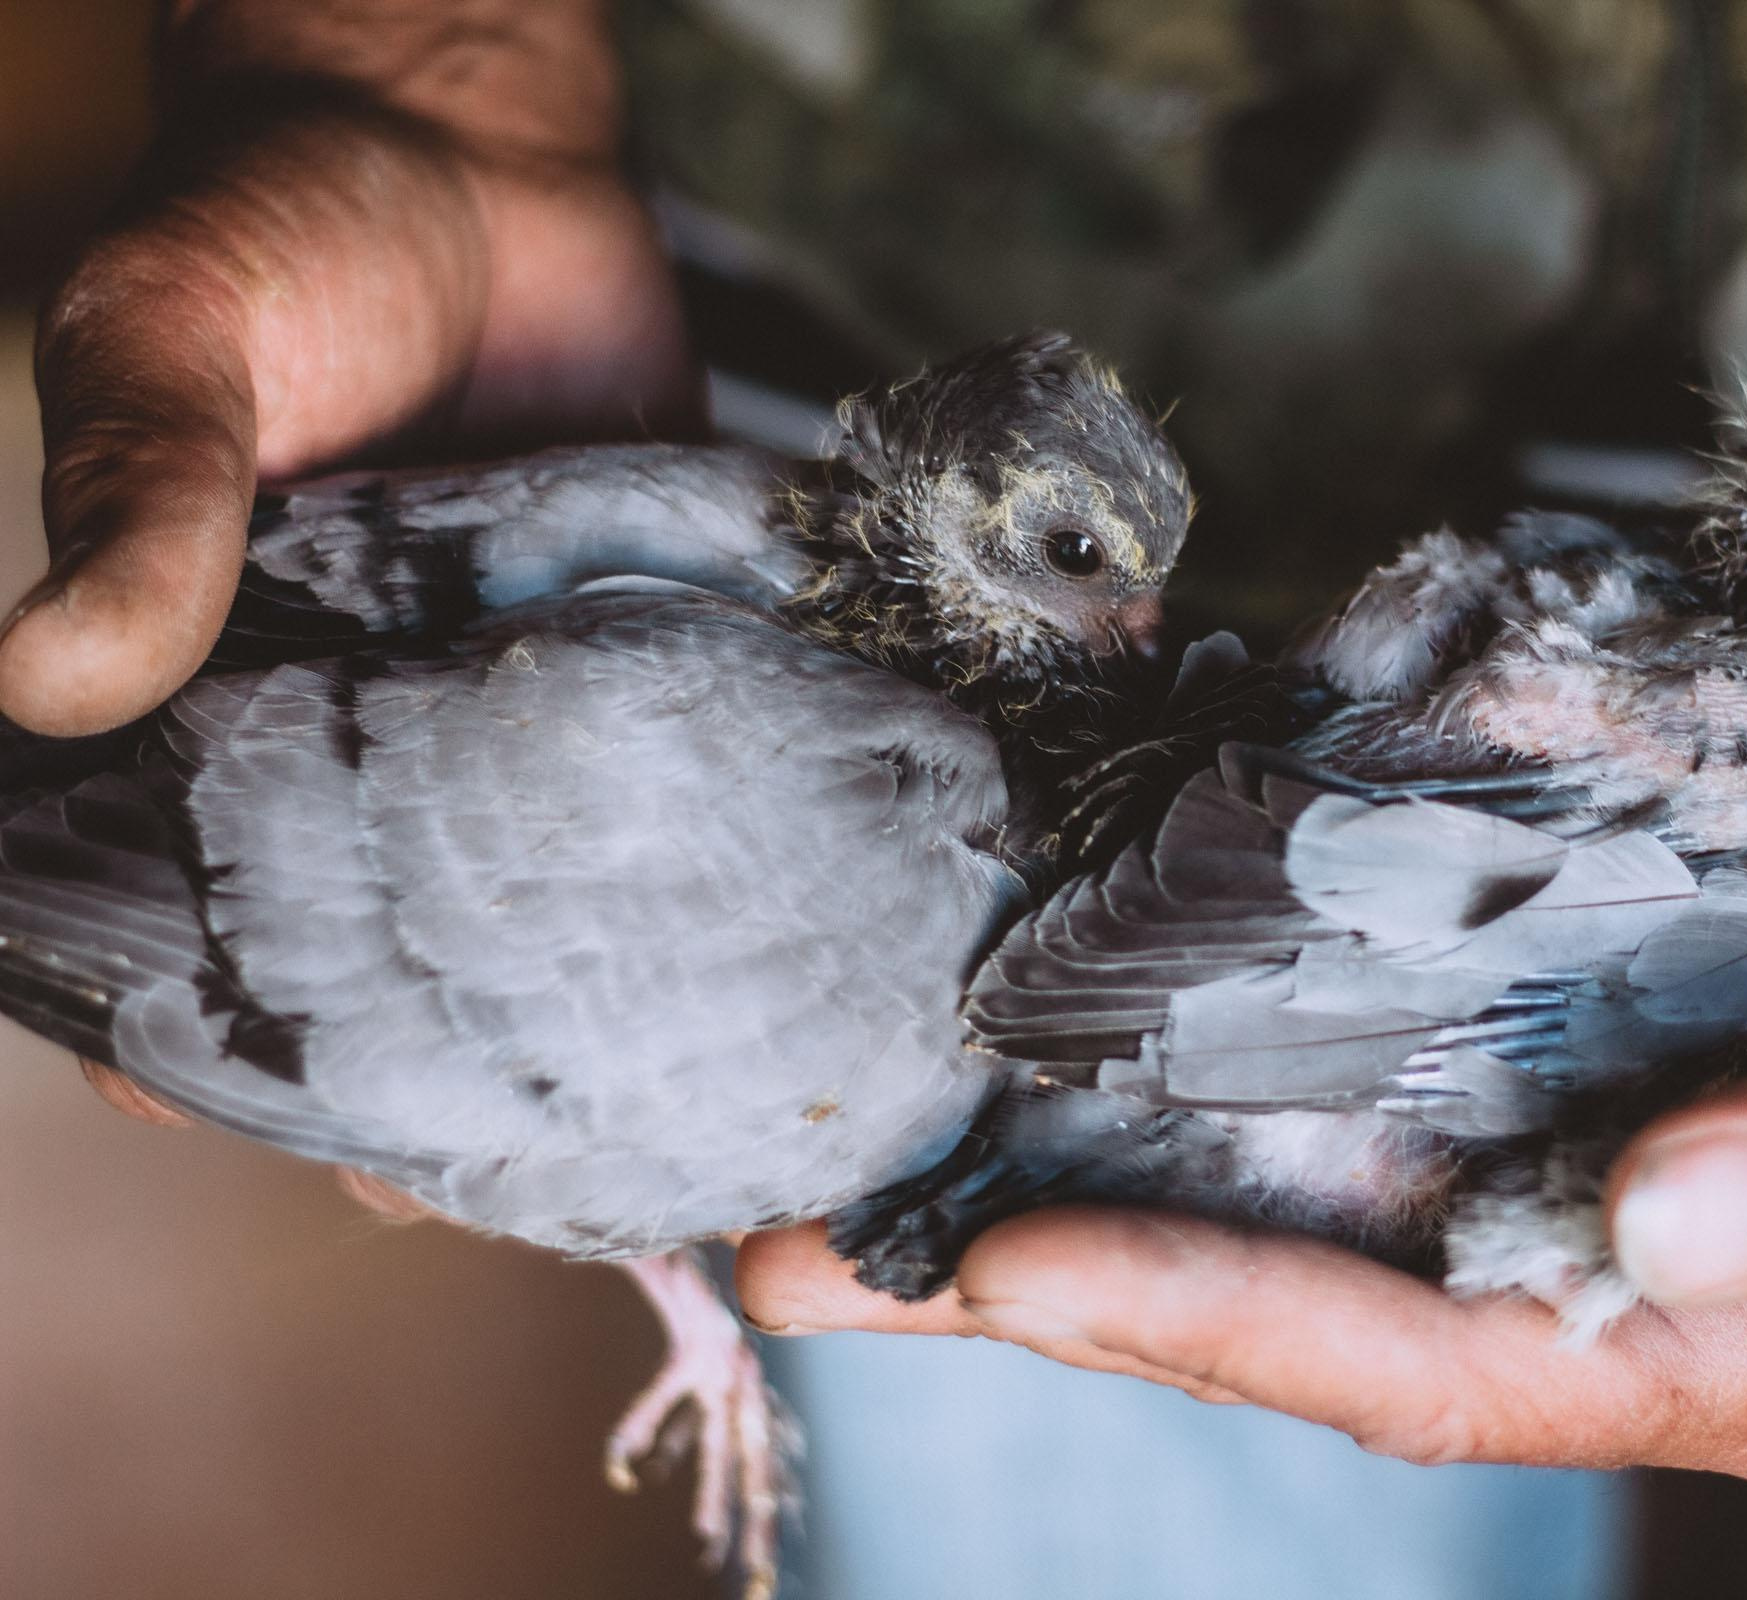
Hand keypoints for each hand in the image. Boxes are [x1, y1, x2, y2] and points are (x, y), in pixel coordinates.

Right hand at [20, 2, 696, 1135]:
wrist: (477, 139)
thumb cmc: (286, 228)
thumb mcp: (178, 348)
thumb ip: (145, 500)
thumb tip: (45, 678)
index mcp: (215, 698)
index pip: (173, 901)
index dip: (198, 1025)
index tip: (250, 1119)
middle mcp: (368, 734)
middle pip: (383, 952)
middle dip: (431, 1082)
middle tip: (504, 1187)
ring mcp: (516, 710)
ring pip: (543, 912)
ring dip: (590, 1025)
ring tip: (658, 1142)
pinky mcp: (645, 656)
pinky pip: (679, 792)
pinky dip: (718, 887)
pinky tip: (775, 981)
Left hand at [731, 726, 1746, 1473]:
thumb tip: (1661, 1214)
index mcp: (1695, 1340)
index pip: (1412, 1368)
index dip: (1206, 1326)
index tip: (1000, 1271)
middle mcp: (1567, 1264)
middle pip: (1272, 1305)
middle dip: (1041, 1286)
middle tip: (806, 1243)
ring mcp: (1505, 1142)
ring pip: (1243, 1191)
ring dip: (1040, 1178)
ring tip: (833, 1168)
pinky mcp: (1476, 1023)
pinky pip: (1281, 1058)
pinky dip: (1139, 1055)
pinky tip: (1004, 1025)